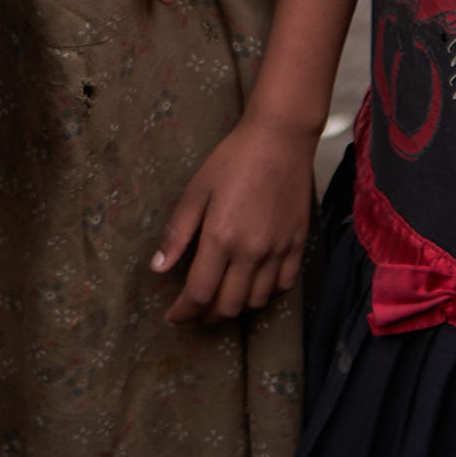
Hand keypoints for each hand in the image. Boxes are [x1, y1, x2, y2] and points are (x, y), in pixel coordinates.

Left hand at [150, 116, 313, 323]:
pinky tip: (253, 283)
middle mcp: (252, 253)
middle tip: (194, 308)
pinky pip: (283, 286)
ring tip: (221, 297)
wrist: (279, 139)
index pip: (199, 293)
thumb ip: (178, 232)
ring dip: (235, 306)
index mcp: (221, 238)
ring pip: (256, 301)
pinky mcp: (298, 246)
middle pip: (228, 306)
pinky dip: (265, 293)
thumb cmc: (234, 159)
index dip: (183, 312)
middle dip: (206, 314)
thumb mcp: (197, 190)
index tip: (172, 317)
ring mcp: (278, 252)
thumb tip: (158, 267)